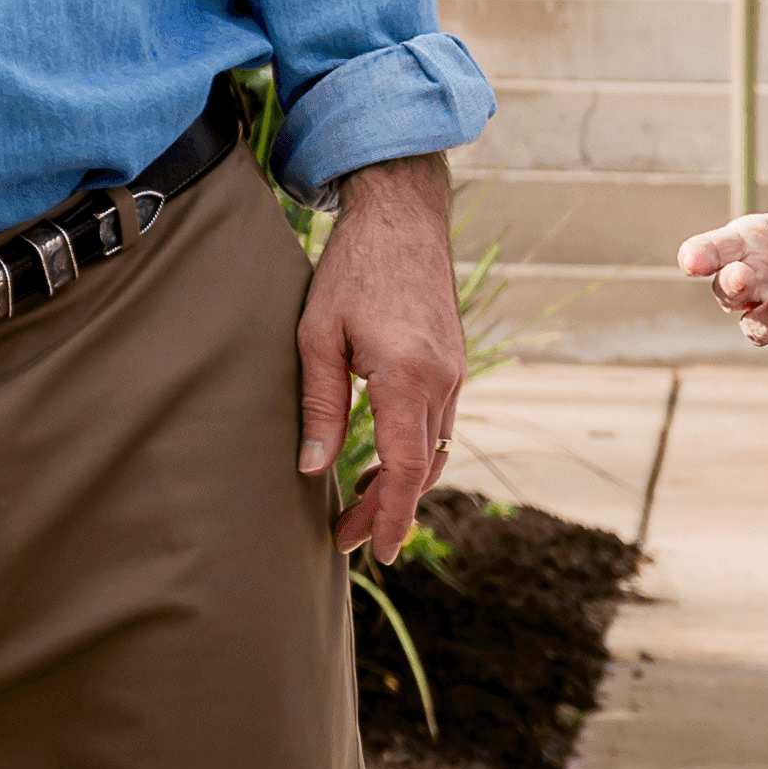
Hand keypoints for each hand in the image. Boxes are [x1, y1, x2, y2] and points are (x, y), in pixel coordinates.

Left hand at [296, 154, 466, 562]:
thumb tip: (313, 468)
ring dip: (402, 484)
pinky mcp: (453, 362)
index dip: (390, 517)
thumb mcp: (317, 334)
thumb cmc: (352, 268)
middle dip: (389, 510)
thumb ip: (320, 405)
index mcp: (408, 377)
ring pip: (435, 449)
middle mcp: (442, 380)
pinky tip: (382, 461)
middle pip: (423, 468)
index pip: (405, 469)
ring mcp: (454, 371)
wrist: (402, 216)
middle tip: (349, 539)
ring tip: (359, 507)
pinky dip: (414, 453)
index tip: (376, 552)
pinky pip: (439, 423)